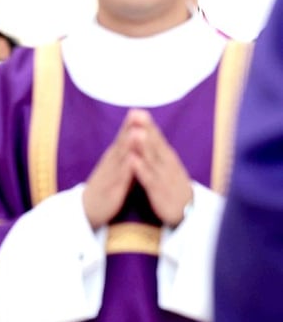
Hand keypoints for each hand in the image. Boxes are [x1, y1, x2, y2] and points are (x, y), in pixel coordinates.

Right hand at [82, 113, 136, 227]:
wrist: (86, 211)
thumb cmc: (104, 188)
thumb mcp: (114, 169)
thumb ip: (123, 155)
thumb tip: (133, 141)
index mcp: (112, 159)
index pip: (122, 138)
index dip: (130, 125)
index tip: (139, 110)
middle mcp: (110, 164)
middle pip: (121, 143)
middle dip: (129, 128)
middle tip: (138, 113)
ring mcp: (109, 176)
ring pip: (120, 158)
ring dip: (128, 145)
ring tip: (136, 131)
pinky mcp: (111, 190)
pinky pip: (120, 178)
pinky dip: (126, 168)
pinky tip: (132, 159)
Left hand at [123, 109, 192, 226]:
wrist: (188, 212)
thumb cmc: (173, 185)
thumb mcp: (166, 165)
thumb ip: (156, 149)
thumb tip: (147, 130)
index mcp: (167, 157)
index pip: (156, 137)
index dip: (147, 124)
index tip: (136, 110)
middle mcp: (167, 164)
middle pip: (155, 144)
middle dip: (146, 129)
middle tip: (137, 114)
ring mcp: (164, 177)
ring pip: (152, 159)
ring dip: (144, 146)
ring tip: (135, 133)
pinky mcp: (159, 191)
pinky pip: (149, 179)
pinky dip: (141, 169)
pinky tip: (133, 160)